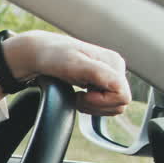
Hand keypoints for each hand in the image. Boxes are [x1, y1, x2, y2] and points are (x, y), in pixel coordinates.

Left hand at [0, 31, 131, 116]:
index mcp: (114, 62)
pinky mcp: (104, 84)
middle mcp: (116, 68)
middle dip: (96, 106)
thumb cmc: (54, 56)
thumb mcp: (73, 64)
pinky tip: (80, 96)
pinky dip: (92, 106)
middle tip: (76, 97)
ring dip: (94, 107)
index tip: (81, 94)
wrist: (41, 55)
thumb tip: (118, 85)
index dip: (101, 102)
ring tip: (77, 96)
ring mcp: (111, 77)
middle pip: (119, 104)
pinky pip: (107, 105)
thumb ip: (98, 73)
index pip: (122, 96)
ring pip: (114, 107)